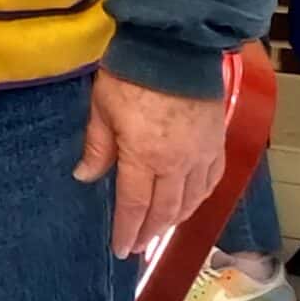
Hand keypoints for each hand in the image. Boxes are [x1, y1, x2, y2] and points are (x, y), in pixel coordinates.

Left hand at [75, 69, 227, 258]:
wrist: (173, 51)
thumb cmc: (130, 76)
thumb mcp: (102, 109)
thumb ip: (97, 147)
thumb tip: (84, 177)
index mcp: (144, 157)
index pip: (135, 205)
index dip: (127, 230)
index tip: (120, 249)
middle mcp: (177, 164)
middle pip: (164, 210)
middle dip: (149, 232)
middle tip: (137, 248)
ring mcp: (200, 156)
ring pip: (190, 201)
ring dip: (173, 220)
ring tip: (158, 232)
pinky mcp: (215, 145)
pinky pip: (210, 182)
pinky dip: (198, 200)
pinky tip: (188, 205)